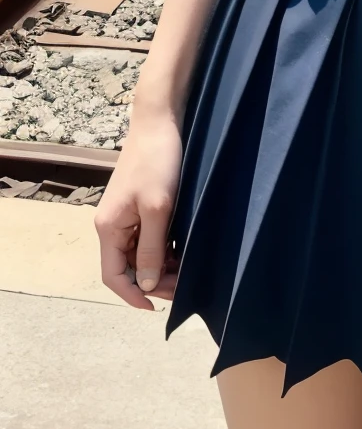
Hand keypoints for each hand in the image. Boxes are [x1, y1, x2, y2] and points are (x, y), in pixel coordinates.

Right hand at [93, 107, 183, 309]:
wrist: (160, 121)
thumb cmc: (158, 162)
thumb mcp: (157, 208)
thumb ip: (151, 249)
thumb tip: (147, 285)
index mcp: (108, 228)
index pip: (113, 276)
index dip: (133, 295)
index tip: (157, 307)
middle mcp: (112, 226)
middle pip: (127, 267)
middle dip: (153, 281)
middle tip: (182, 287)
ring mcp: (125, 216)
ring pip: (139, 254)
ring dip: (160, 266)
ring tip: (186, 271)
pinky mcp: (139, 206)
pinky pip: (147, 238)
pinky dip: (163, 248)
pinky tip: (183, 250)